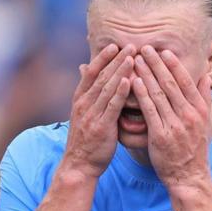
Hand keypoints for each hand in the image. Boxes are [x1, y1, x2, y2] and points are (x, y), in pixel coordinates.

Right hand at [65, 43, 134, 176]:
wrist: (79, 165)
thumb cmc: (85, 139)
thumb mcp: (82, 113)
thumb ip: (86, 92)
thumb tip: (83, 68)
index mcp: (79, 100)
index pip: (91, 73)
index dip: (103, 58)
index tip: (115, 45)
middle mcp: (83, 104)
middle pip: (101, 77)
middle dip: (115, 60)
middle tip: (130, 45)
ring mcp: (91, 115)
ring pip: (107, 88)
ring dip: (120, 71)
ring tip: (132, 57)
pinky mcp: (101, 127)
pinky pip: (111, 107)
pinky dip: (120, 93)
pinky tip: (128, 81)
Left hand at [131, 46, 211, 187]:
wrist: (189, 177)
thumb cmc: (194, 149)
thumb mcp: (204, 122)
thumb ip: (204, 98)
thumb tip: (205, 75)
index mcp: (199, 110)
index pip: (186, 81)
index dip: (173, 65)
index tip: (163, 51)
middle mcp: (189, 115)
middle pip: (170, 83)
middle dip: (156, 64)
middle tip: (144, 48)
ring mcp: (175, 125)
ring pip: (159, 94)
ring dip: (146, 74)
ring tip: (134, 60)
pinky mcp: (161, 136)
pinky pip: (150, 110)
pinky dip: (141, 94)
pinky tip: (133, 82)